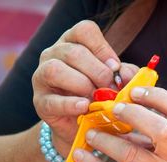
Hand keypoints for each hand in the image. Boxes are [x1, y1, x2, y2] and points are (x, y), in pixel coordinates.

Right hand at [32, 20, 137, 153]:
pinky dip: (70, 104)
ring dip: (82, 84)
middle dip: (97, 72)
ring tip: (96, 98)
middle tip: (111, 89)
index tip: (115, 67)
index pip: (84, 31)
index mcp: (72, 42)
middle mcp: (53, 54)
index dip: (102, 48)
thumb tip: (126, 74)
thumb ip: (123, 73)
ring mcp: (42, 76)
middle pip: (73, 52)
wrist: (82, 126)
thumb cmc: (99, 96)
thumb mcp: (114, 80)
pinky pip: (52, 100)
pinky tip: (84, 107)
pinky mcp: (40, 102)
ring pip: (56, 70)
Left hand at [72, 87, 166, 161]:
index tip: (135, 91)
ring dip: (106, 139)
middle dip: (133, 114)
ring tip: (91, 132)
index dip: (158, 96)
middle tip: (112, 109)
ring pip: (130, 154)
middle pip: (160, 130)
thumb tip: (123, 109)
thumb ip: (159, 134)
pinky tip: (81, 155)